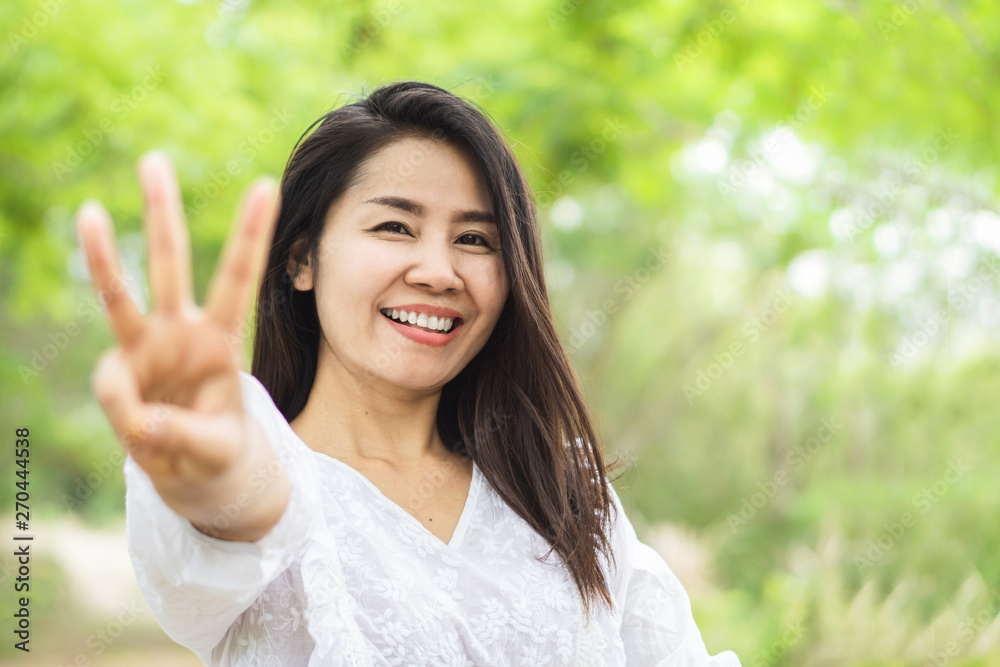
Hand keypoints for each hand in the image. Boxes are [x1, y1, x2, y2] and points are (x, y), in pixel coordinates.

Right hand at [76, 151, 287, 540]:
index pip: (237, 278)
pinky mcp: (119, 374)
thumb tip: (140, 420)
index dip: (250, 235)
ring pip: (119, 295)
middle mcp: (180, 333)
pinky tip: (148, 436)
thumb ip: (182, 436)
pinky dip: (126, 413)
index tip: (265, 185)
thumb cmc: (218, 453)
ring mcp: (144, 350)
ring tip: (92, 212)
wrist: (196, 474)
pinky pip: (112, 386)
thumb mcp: (215, 451)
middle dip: (163, 214)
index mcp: (221, 340)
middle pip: (171, 265)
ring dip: (103, 253)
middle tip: (155, 159)